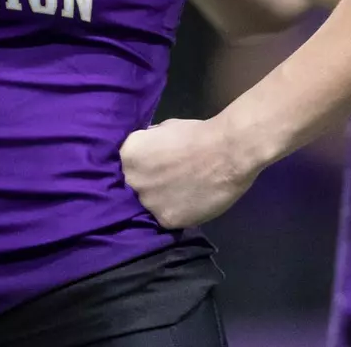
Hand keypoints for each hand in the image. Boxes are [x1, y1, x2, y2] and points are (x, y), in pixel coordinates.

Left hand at [119, 117, 261, 228]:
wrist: (227, 151)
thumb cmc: (196, 133)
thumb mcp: (162, 129)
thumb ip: (148, 145)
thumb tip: (144, 153)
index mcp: (128, 156)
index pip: (122, 167)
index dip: (137, 169)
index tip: (147, 169)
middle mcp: (132, 181)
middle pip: (133, 188)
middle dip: (147, 184)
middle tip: (165, 181)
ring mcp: (148, 203)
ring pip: (149, 206)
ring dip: (161, 201)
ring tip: (180, 194)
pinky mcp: (166, 220)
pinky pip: (166, 218)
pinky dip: (177, 212)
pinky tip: (189, 203)